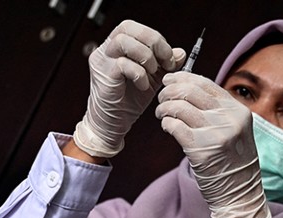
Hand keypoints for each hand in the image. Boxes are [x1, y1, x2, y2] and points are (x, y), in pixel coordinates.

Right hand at [73, 20, 185, 158]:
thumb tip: (180, 53)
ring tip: (152, 73)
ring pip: (124, 42)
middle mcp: (106, 51)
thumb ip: (165, 64)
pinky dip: (139, 74)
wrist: (113, 124)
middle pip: (128, 28)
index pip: (136, 28)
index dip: (155, 38)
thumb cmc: (128, 101)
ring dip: (145, 56)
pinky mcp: (103, 77)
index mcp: (116, 47)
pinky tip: (143, 86)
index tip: (169, 57)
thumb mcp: (153, 79)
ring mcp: (102, 62)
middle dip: (153, 42)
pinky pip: (123, 64)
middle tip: (165, 61)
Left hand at [156, 72, 270, 217]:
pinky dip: (166, 123)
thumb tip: (189, 89)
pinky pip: (175, 126)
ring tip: (160, 113)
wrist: (239, 193)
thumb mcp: (234, 130)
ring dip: (164, 107)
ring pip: (179, 107)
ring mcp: (215, 134)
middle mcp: (228, 119)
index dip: (184, 78)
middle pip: (191, 91)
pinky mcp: (200, 150)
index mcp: (238, 111)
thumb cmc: (232, 162)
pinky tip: (166, 126)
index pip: (206, 84)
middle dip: (169, 91)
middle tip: (161, 97)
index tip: (170, 79)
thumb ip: (218, 111)